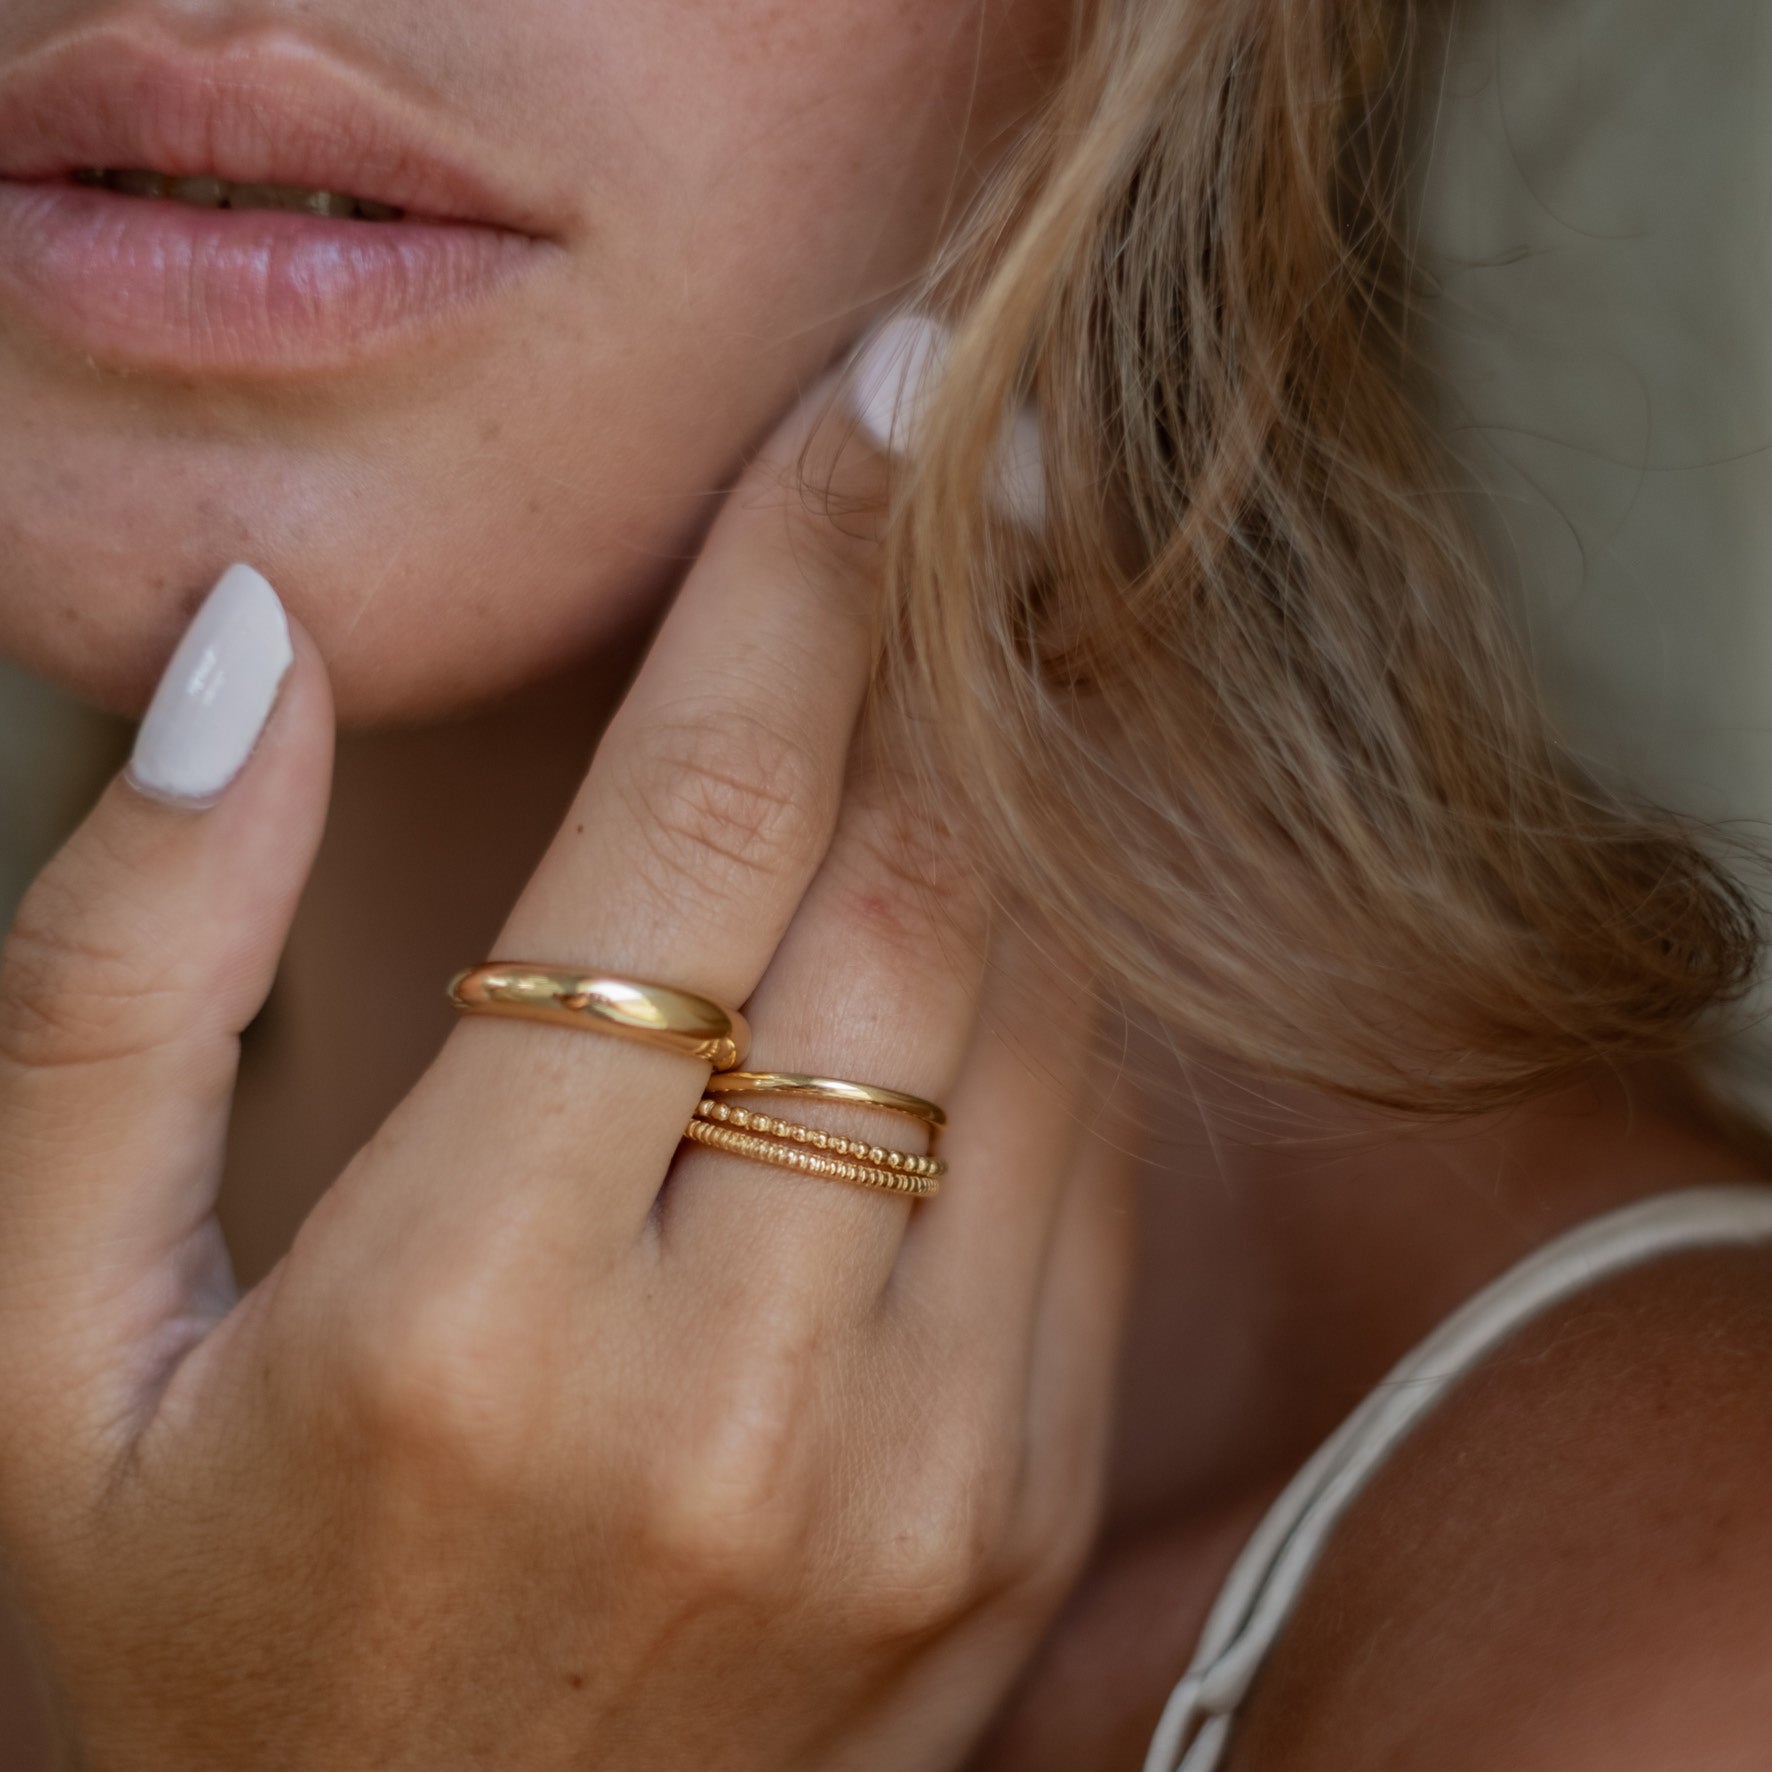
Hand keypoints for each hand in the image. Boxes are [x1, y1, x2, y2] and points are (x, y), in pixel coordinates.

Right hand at [0, 350, 1137, 1769]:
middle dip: (949, 624)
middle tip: (983, 451)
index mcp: (460, 1321)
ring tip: (1001, 620)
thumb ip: (116, 981)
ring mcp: (920, 1471)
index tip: (872, 395)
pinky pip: (1098, 1165)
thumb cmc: (191, 1638)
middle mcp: (733, 1394)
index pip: (690, 824)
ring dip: (1027, 780)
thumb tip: (250, 653)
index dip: (790, 569)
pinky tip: (1016, 869)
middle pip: (908, 885)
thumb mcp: (40, 1340)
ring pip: (1043, 1008)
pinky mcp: (1015, 1518)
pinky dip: (1073, 980)